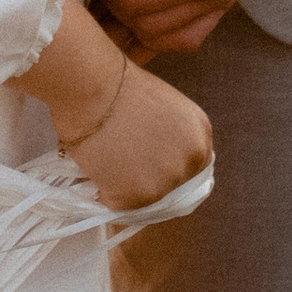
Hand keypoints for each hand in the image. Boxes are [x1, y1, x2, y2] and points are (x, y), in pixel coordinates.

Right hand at [61, 54, 214, 210]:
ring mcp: (166, 182)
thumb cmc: (117, 86)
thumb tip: (157, 158)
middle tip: (123, 162)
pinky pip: (118, 204)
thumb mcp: (163, 107)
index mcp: (200, 135)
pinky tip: (96, 167)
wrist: (91, 88)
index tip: (148, 164)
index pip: (193, 167)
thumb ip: (171, 135)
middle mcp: (191, 161)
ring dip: (126, 186)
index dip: (168, 166)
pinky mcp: (137, 198)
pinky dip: (104, 192)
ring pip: (145, 198)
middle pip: (172, 186)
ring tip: (106, 160)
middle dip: (149, 179)